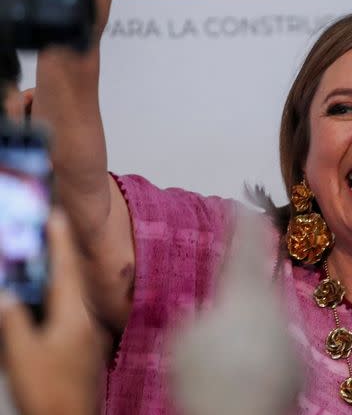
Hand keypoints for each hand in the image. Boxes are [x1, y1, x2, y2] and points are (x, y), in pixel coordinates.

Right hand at [0, 210, 103, 414]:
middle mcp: (85, 320)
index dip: (60, 242)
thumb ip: (13, 322)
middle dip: (65, 251)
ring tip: (55, 253)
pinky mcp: (84, 348)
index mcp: (72, 316)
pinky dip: (64, 294)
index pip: (66, 270)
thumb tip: (7, 295)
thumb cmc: (47, 391)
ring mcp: (87, 334)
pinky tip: (56, 298)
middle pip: (74, 277)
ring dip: (65, 271)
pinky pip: (73, 310)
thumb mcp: (21, 355)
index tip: (57, 216)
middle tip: (57, 226)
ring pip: (75, 293)